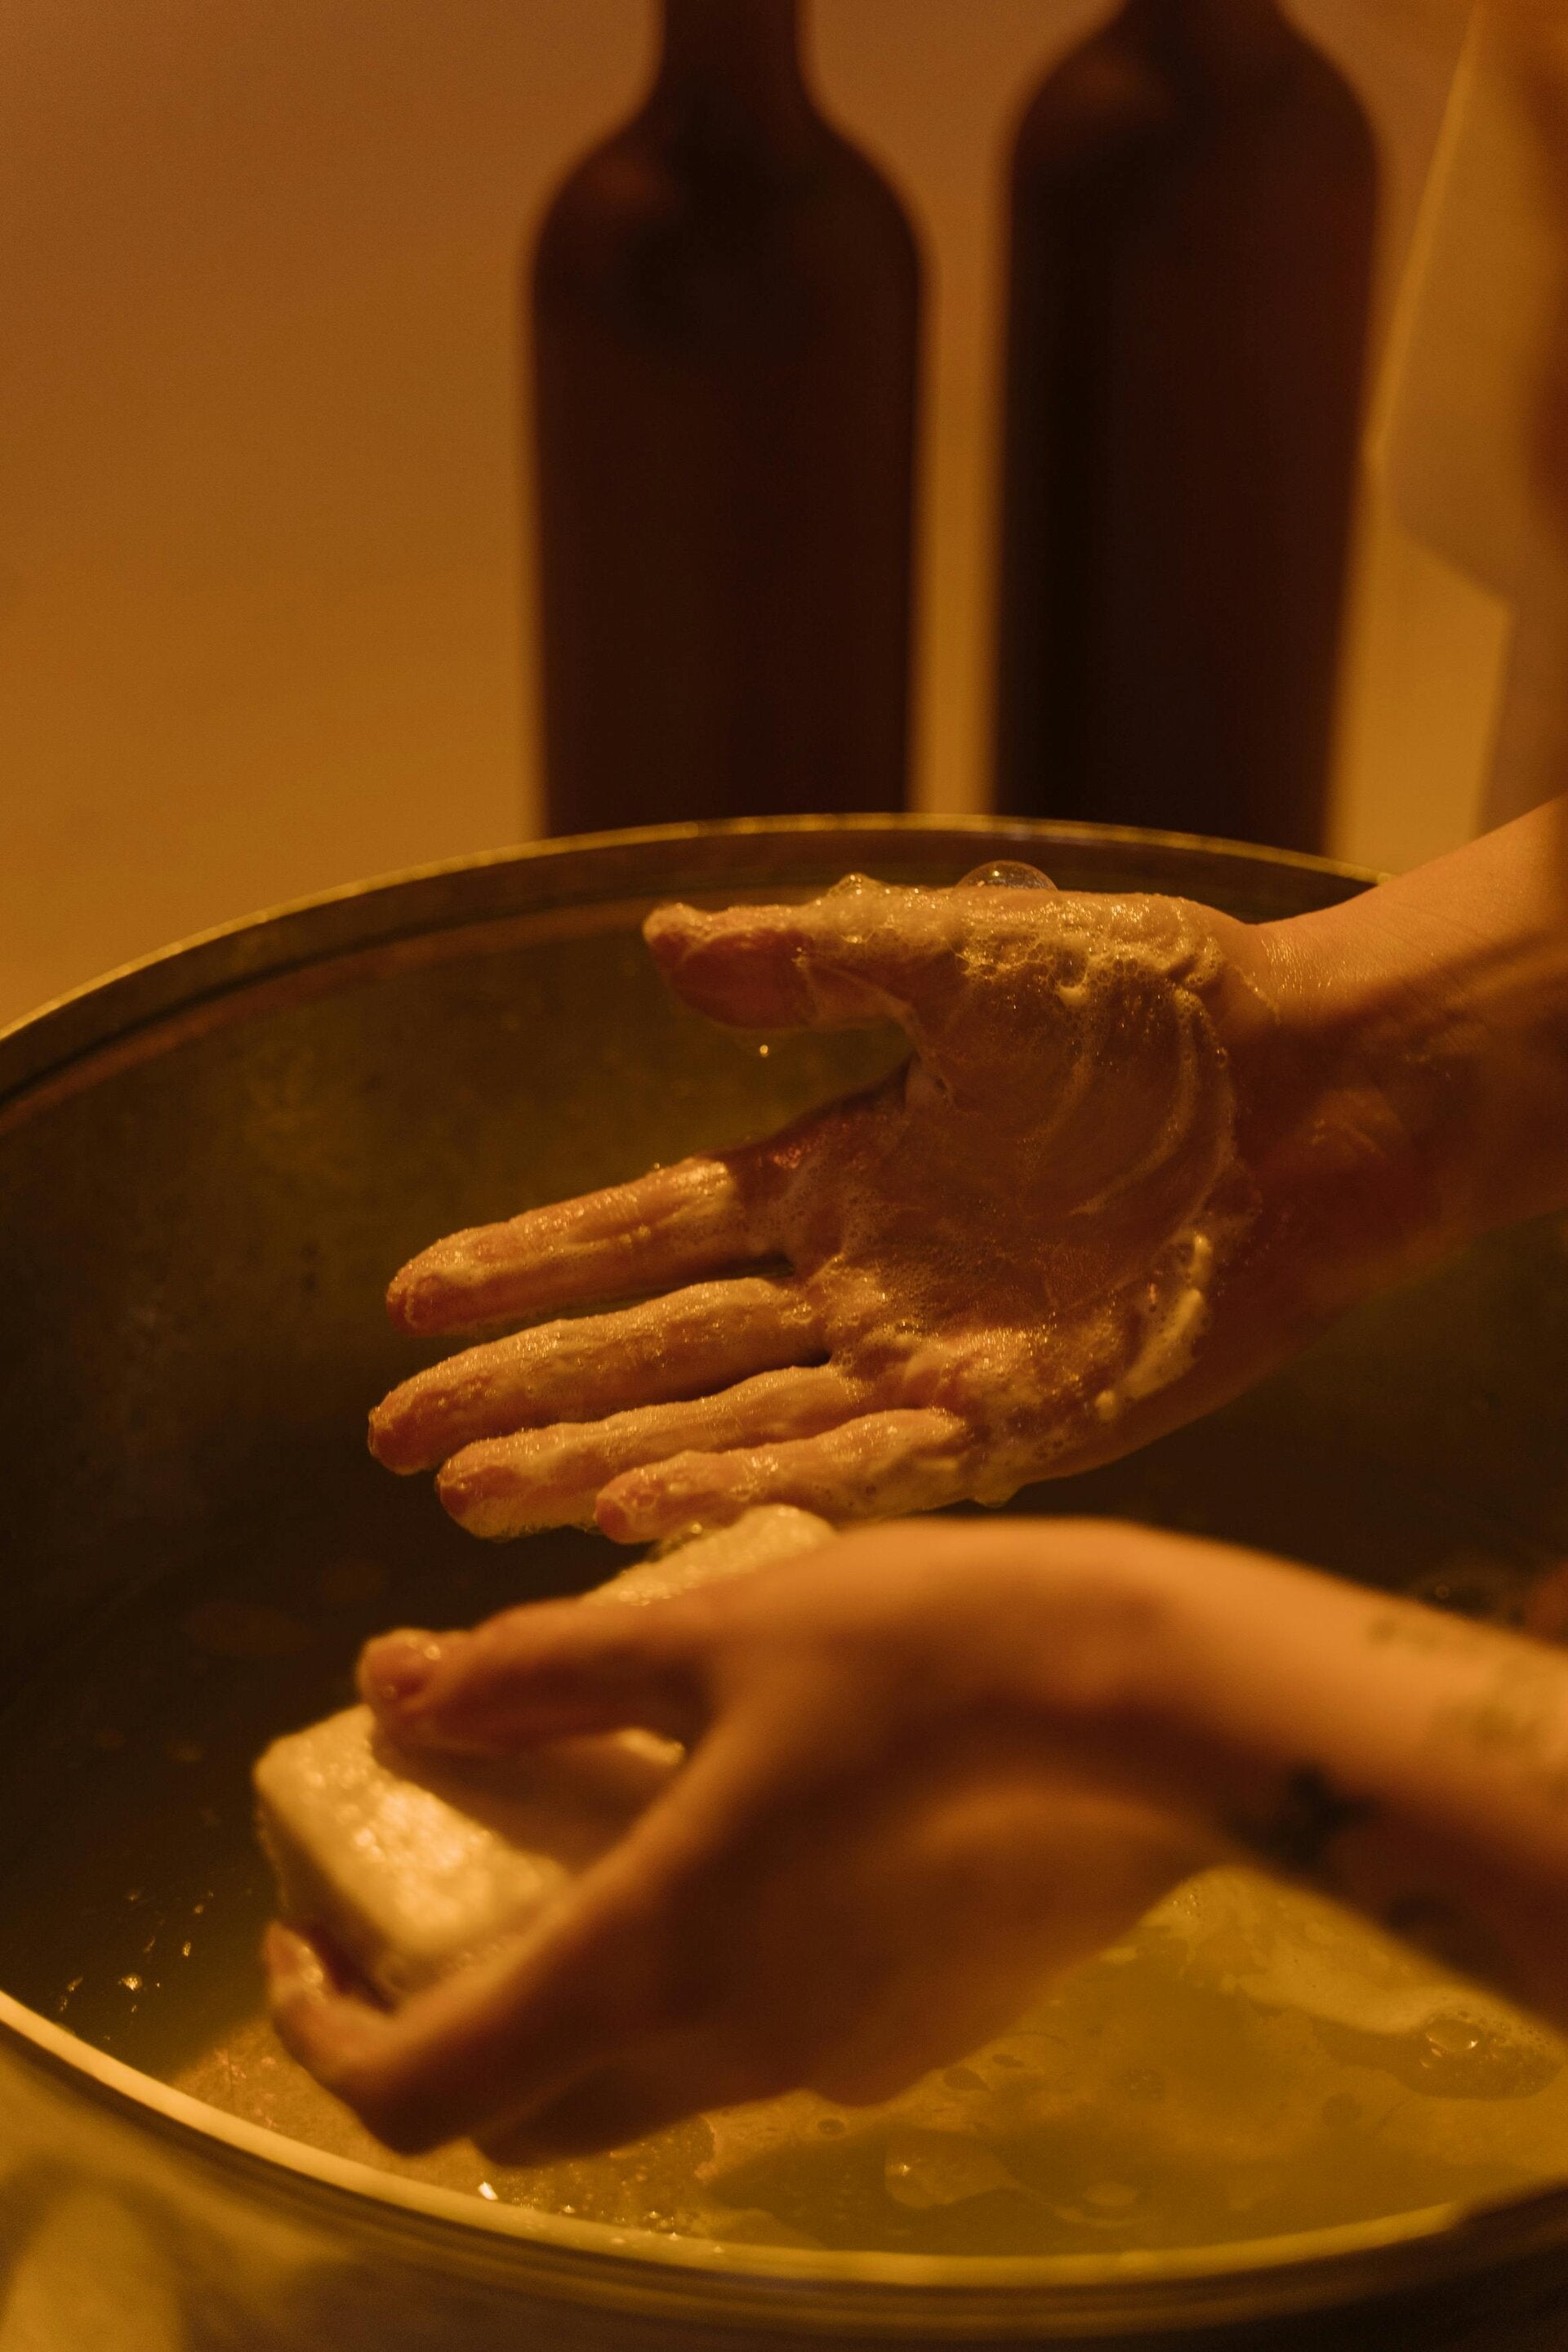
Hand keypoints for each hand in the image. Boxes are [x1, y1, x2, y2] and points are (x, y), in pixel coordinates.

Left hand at [266, 1518, 1216, 2158]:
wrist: (1159, 1708)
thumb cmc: (924, 1651)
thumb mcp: (713, 1631)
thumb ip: (543, 1675)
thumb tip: (400, 1686)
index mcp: (650, 1966)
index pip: (414, 2094)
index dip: (321, 2031)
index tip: (303, 1933)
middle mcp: (730, 2055)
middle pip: (522, 2110)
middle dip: (443, 2013)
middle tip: (432, 1876)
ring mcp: (836, 2063)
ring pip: (644, 2076)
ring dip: (575, 1989)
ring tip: (591, 1827)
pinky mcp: (922, 2038)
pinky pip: (760, 2036)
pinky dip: (699, 1971)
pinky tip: (749, 1836)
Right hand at [369, 871, 1359, 1539]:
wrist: (1316, 1083)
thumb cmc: (1152, 1008)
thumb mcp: (957, 964)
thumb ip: (811, 970)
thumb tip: (658, 946)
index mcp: (841, 1174)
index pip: (650, 1232)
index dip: (531, 1264)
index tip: (411, 1302)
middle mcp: (865, 1284)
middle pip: (661, 1351)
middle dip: (528, 1394)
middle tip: (398, 1442)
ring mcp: (933, 1363)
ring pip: (732, 1428)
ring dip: (602, 1466)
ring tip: (478, 1498)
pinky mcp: (1021, 1423)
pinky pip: (864, 1471)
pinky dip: (754, 1493)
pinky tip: (643, 1517)